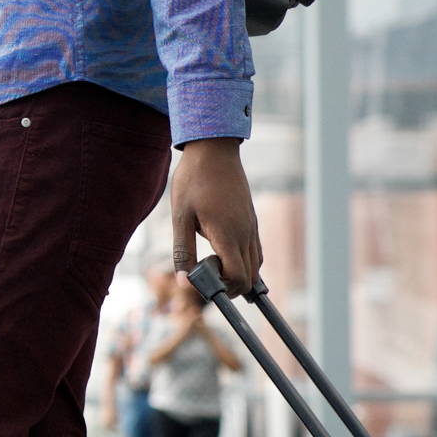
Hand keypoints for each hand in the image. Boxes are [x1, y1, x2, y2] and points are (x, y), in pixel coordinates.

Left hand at [170, 138, 260, 293]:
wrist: (213, 149)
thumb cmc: (193, 180)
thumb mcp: (180, 216)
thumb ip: (183, 251)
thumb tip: (184, 282)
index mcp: (228, 234)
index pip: (239, 278)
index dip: (223, 287)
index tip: (201, 277)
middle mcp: (246, 233)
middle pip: (250, 278)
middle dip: (229, 285)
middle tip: (203, 271)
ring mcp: (252, 227)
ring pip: (256, 266)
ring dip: (237, 273)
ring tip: (210, 261)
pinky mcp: (252, 221)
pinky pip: (255, 251)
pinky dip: (243, 261)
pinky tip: (221, 252)